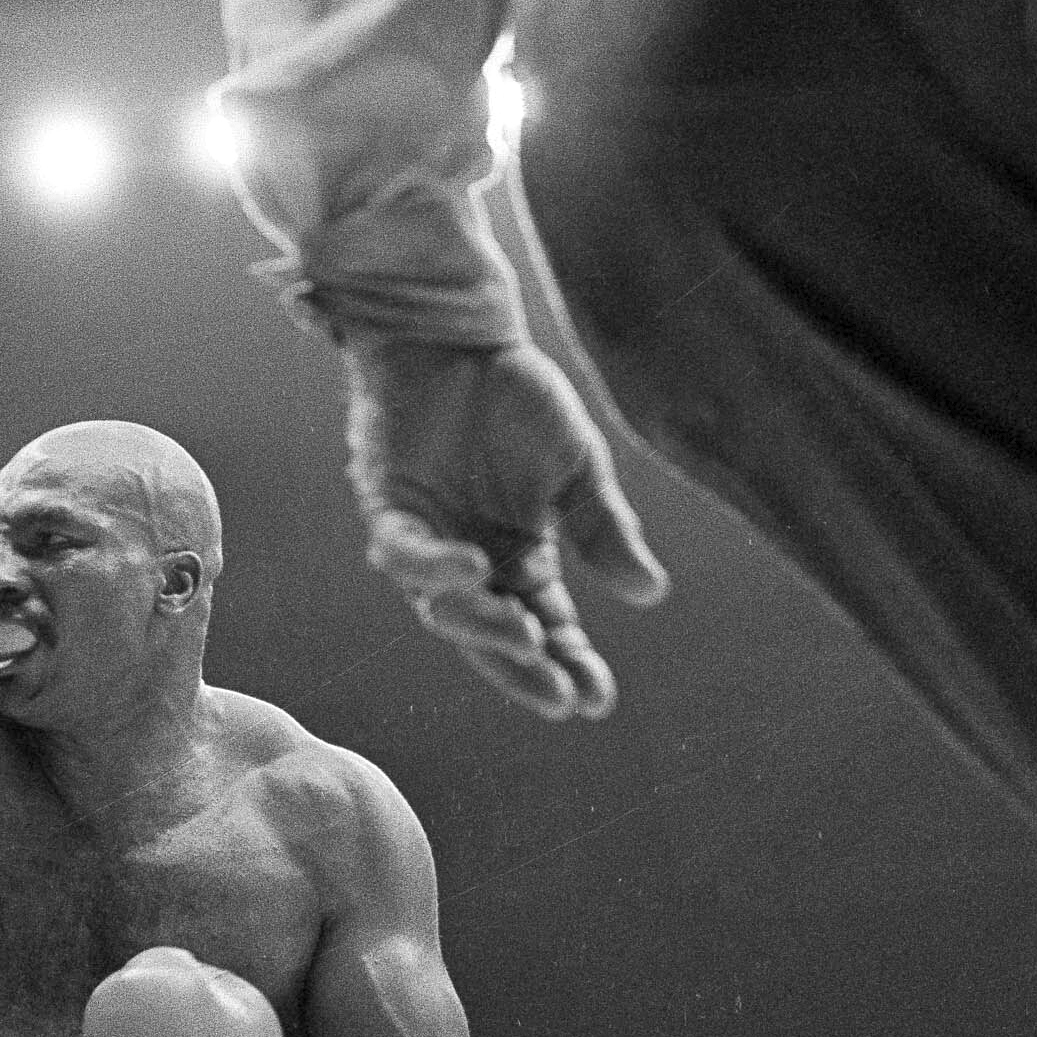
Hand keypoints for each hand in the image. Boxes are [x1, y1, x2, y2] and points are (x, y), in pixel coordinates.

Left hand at [342, 336, 668, 719]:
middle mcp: (472, 563)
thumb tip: (648, 592)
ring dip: (481, 625)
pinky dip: (433, 566)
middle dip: (522, 669)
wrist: (460, 337)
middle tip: (557, 693)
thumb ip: (603, 527)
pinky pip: (402, 552)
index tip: (597, 698)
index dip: (570, 665)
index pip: (547, 628)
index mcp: (521, 560)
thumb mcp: (577, 466)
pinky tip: (474, 567)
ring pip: (444, 606)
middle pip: (493, 634)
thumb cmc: (518, 399)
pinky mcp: (387, 507)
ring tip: (525, 633)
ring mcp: (427, 539)